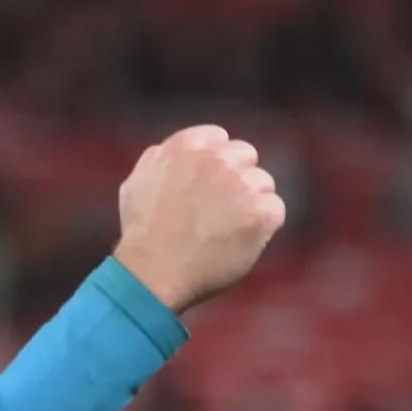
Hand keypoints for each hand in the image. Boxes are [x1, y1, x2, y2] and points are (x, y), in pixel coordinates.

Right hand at [113, 125, 285, 313]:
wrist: (153, 271)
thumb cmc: (141, 233)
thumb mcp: (137, 182)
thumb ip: (162, 161)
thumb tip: (182, 155)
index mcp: (185, 146)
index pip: (219, 138)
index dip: (215, 162)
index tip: (207, 183)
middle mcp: (217, 159)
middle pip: (245, 155)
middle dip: (236, 177)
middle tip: (220, 207)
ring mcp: (241, 185)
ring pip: (263, 183)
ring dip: (250, 201)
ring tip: (226, 228)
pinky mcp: (260, 213)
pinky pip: (275, 209)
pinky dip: (262, 226)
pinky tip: (239, 240)